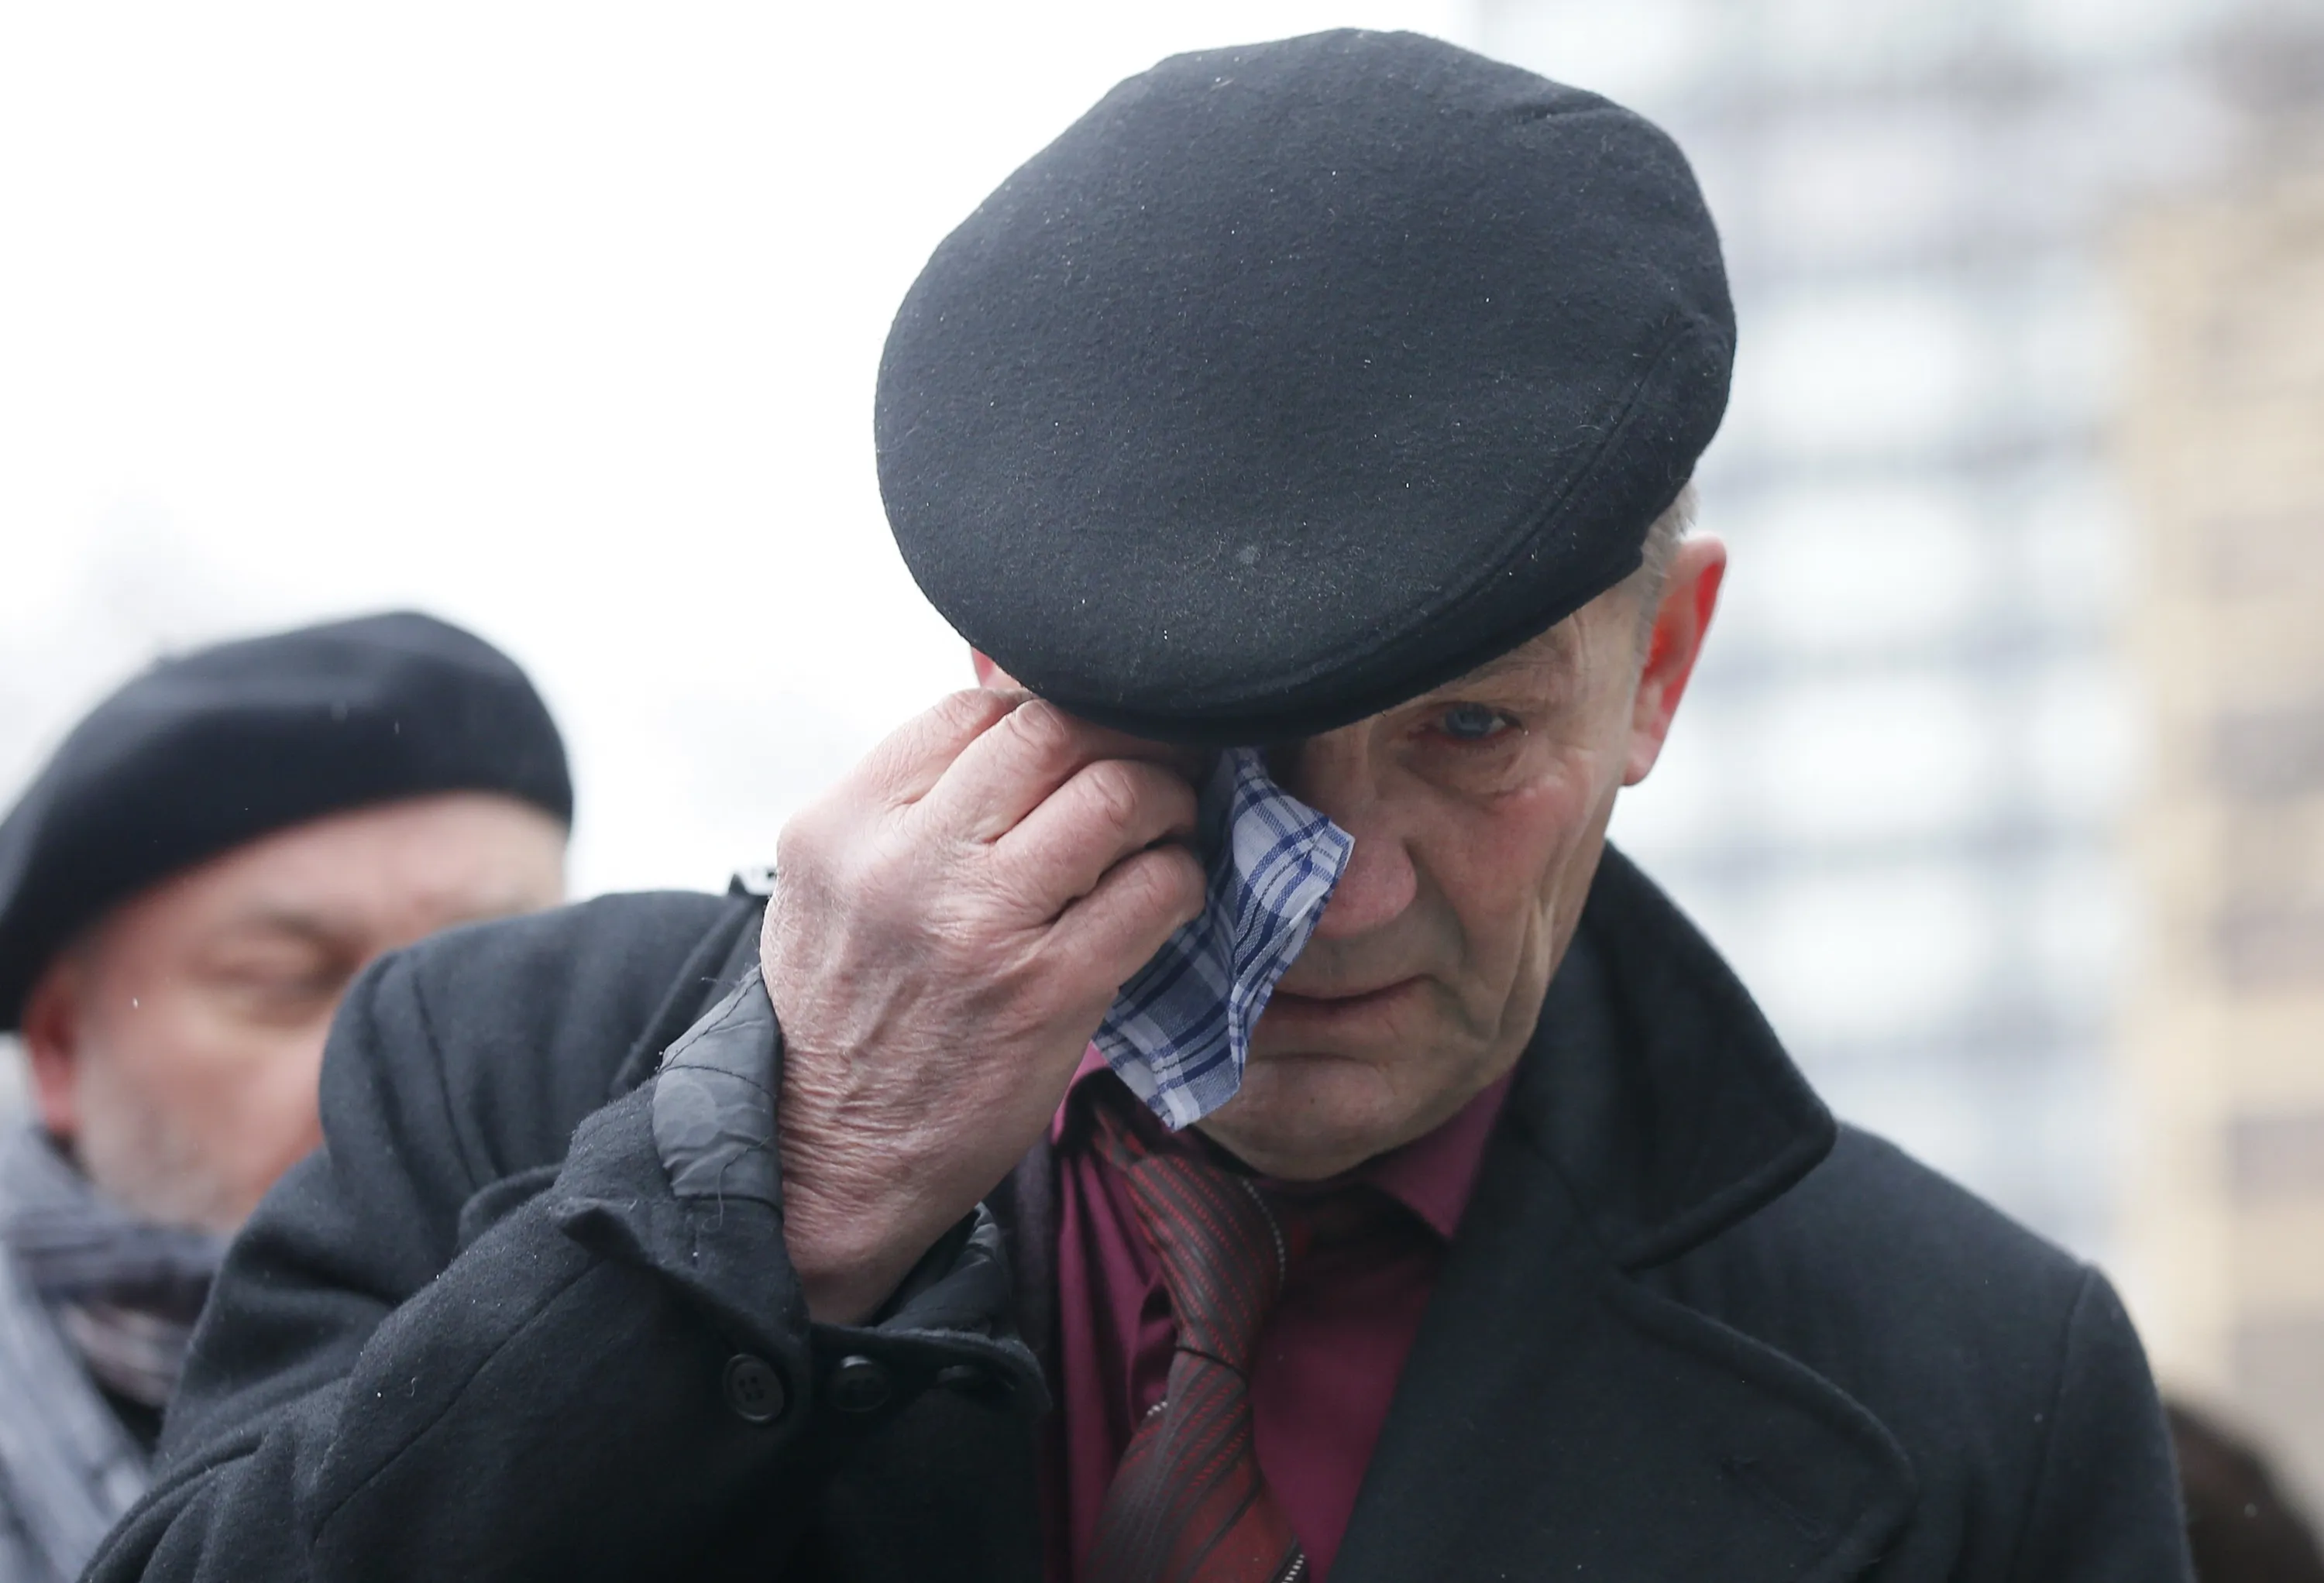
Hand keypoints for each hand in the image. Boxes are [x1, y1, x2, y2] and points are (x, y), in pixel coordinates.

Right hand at [762, 690, 1204, 1322]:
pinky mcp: (1048, 991)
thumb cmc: (843, 1017)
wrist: (825, 1166)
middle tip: (1152, 760)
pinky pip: (1154, 889)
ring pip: (1114, 794)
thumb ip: (908, 805)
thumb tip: (1016, 712)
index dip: (1048, 705)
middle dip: (1121, 735)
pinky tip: (1169, 893)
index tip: (1084, 737)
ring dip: (1165, 798)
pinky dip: (1181, 876)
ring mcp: (980, 925)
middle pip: (1050, 728)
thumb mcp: (833, 886)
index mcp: (844, 824)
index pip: (973, 708)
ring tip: (1166, 825)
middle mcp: (906, 861)